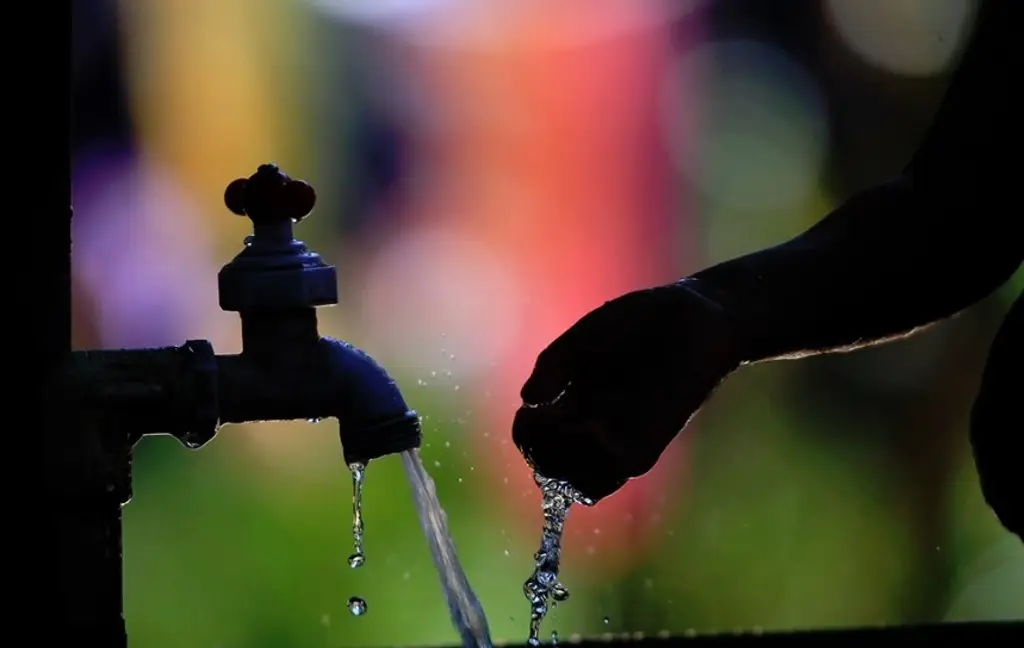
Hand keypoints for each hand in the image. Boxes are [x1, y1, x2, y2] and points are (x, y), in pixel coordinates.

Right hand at [512, 281, 741, 502]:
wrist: (698, 316)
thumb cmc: (642, 320)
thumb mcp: (585, 337)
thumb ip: (553, 363)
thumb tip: (528, 399)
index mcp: (574, 405)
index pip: (536, 443)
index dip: (526, 434)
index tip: (531, 409)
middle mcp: (596, 430)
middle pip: (551, 472)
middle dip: (540, 450)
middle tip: (549, 416)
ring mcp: (624, 439)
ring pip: (580, 483)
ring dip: (564, 457)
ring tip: (569, 420)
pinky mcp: (652, 440)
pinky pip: (616, 468)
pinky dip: (596, 454)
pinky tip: (593, 423)